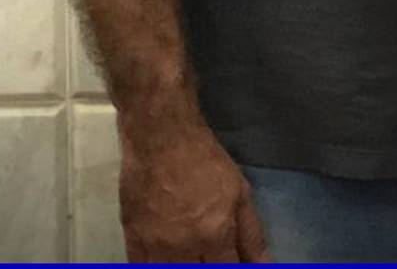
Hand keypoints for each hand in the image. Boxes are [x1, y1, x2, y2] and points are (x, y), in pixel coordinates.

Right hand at [118, 119, 269, 261]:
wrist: (161, 141)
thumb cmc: (206, 163)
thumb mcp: (240, 194)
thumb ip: (252, 235)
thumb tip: (265, 265)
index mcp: (215, 234)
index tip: (235, 263)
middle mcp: (184, 247)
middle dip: (210, 267)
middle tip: (213, 256)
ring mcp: (154, 247)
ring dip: (186, 267)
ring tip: (194, 256)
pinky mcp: (132, 241)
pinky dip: (156, 268)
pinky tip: (168, 260)